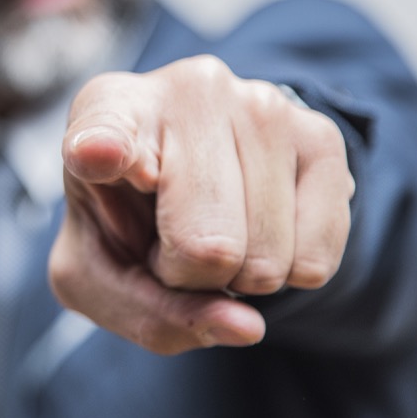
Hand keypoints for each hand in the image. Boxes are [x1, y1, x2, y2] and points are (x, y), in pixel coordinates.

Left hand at [48, 55, 354, 353]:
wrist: (189, 176)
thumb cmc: (126, 220)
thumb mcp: (98, 274)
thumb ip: (146, 312)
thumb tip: (246, 326)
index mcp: (106, 110)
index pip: (104, 128)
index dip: (102, 146)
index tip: (95, 153)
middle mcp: (188, 90)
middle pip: (205, 244)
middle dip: (189, 276)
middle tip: (169, 242)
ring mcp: (262, 105)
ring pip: (267, 259)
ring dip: (238, 275)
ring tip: (209, 228)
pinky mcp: (321, 136)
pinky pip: (317, 258)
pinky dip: (286, 271)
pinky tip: (255, 227)